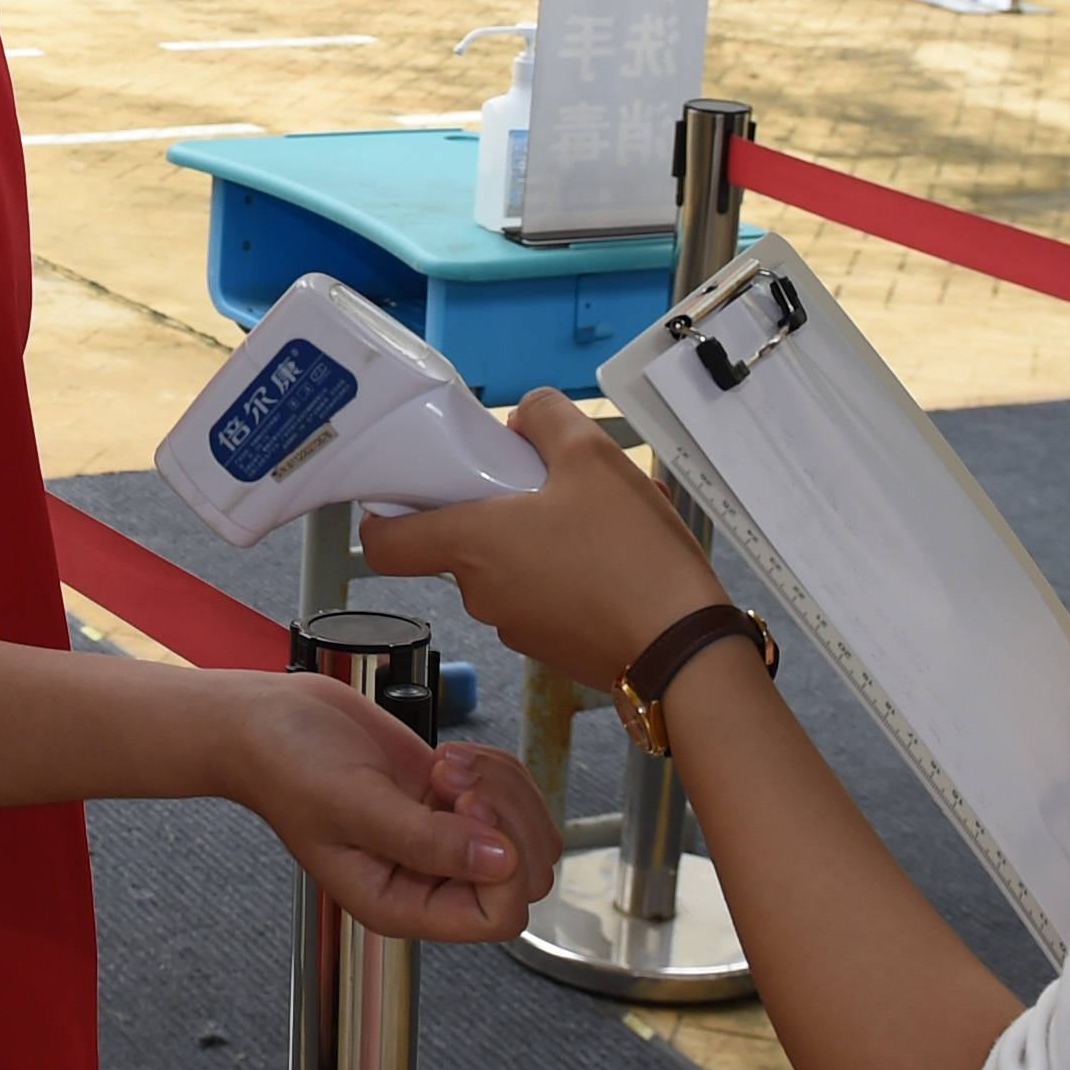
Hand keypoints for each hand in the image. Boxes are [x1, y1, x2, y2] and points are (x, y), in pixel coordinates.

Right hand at [211, 666, 554, 943]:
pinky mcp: (452, 803)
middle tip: (454, 781)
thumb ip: (425, 840)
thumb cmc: (287, 766)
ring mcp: (445, 841)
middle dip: (505, 816)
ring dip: (500, 786)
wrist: (271, 720)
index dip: (499, 862)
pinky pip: (512, 796)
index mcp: (400, 905)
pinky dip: (494, 768)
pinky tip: (446, 758)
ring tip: (446, 766)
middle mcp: (428, 882)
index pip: (496, 917)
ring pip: (526, 833)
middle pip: (524, 875)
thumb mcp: (352, 804)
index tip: (465, 808)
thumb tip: (499, 861)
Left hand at [357, 389, 727, 690]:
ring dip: (548, 537)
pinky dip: (573, 572)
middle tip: (554, 485)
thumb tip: (524, 418)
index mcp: (472, 546)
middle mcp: (482, 594)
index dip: (385, 516)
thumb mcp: (592, 456)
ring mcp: (518, 628)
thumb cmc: (631, 554)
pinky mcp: (555, 649)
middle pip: (464, 544)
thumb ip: (546, 419)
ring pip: (514, 567)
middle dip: (504, 509)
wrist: (684, 651)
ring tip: (610, 517)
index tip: (411, 491)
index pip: (385, 545)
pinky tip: (624, 556)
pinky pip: (548, 597)